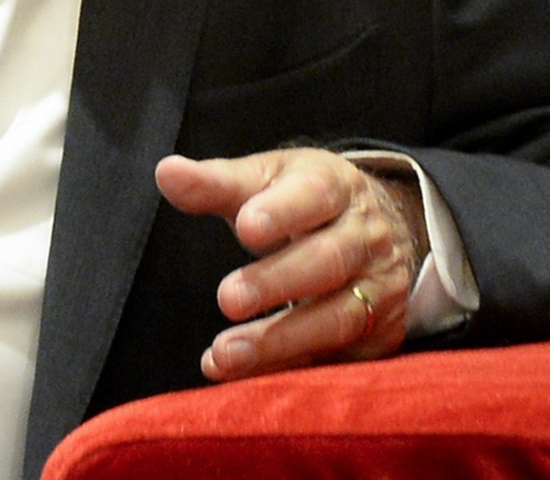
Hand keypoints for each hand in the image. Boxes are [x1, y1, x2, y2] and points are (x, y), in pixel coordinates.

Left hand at [154, 149, 426, 380]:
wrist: (378, 228)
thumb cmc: (303, 201)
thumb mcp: (266, 180)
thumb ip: (216, 182)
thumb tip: (167, 172)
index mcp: (335, 187)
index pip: (313, 195)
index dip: (282, 212)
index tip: (245, 226)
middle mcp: (366, 237)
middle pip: (329, 260)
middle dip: (277, 282)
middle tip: (228, 299)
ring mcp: (381, 287)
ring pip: (338, 318)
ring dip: (280, 341)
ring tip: (224, 354)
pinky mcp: (383, 333)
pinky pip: (339, 357)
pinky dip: (290, 368)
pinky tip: (246, 377)